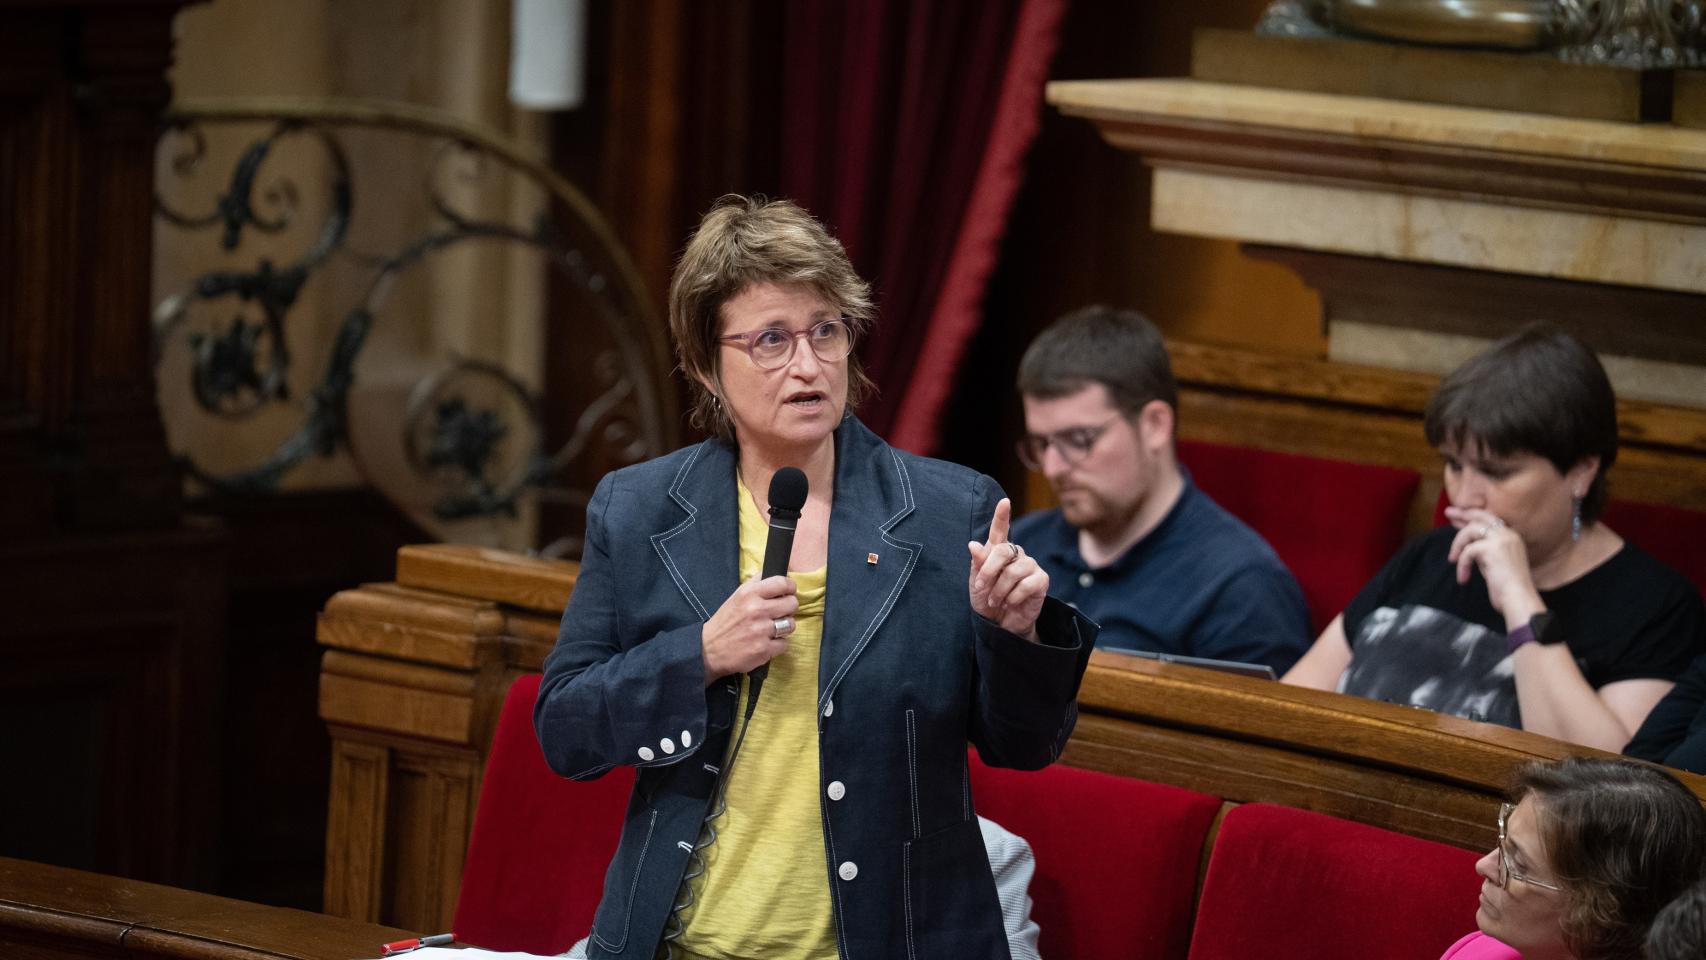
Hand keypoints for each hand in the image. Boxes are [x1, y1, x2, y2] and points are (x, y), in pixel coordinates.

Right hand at [701, 575, 796, 682]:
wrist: (708, 650)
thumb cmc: (726, 622)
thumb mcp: (736, 596)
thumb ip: (756, 583)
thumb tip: (774, 571)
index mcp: (749, 593)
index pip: (783, 583)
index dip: (790, 588)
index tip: (787, 593)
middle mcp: (756, 610)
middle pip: (792, 604)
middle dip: (788, 609)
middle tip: (778, 614)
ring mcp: (761, 630)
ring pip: (791, 624)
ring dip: (784, 628)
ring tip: (771, 630)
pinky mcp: (764, 649)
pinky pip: (785, 644)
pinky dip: (777, 645)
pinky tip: (766, 643)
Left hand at [968, 498, 1047, 641]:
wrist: (1000, 624)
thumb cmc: (988, 599)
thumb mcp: (976, 582)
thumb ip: (978, 564)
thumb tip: (973, 544)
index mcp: (999, 551)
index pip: (1000, 530)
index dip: (1001, 516)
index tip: (1004, 502)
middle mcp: (1016, 554)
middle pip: (1003, 551)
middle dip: (988, 571)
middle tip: (981, 587)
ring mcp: (1030, 565)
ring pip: (1013, 571)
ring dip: (999, 589)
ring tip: (996, 600)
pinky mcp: (1041, 580)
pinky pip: (1026, 585)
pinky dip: (1013, 597)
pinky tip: (1011, 602)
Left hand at [1444, 506, 1544, 626]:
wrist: (1518, 598)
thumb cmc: (1506, 587)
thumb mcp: (1493, 562)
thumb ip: (1483, 550)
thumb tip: (1465, 542)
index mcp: (1512, 537)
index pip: (1489, 520)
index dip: (1472, 517)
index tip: (1458, 516)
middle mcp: (1508, 534)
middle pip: (1481, 516)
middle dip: (1463, 514)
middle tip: (1448, 512)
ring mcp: (1501, 539)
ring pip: (1470, 530)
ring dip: (1458, 545)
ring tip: (1453, 560)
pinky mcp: (1491, 549)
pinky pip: (1468, 551)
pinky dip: (1462, 564)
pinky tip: (1463, 577)